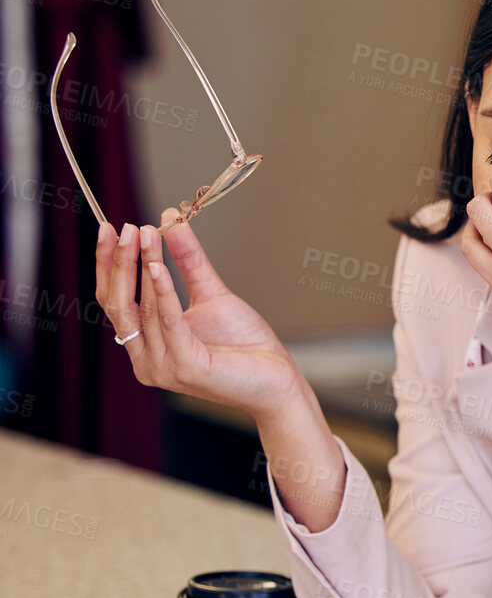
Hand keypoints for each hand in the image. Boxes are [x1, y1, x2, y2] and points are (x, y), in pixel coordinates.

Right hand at [97, 209, 307, 419]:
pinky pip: (168, 322)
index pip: (114, 300)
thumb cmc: (244, 343)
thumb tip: (169, 219)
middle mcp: (145, 361)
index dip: (109, 264)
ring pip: (141, 310)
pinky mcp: (184, 368)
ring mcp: (162, 368)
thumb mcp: (211, 294)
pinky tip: (158, 265)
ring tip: (146, 235)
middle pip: (118, 304)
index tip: (111, 228)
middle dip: (119, 262)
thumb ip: (188, 260)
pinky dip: (162, 292)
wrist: (277, 378)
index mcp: (144, 346)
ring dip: (142, 268)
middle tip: (127, 227)